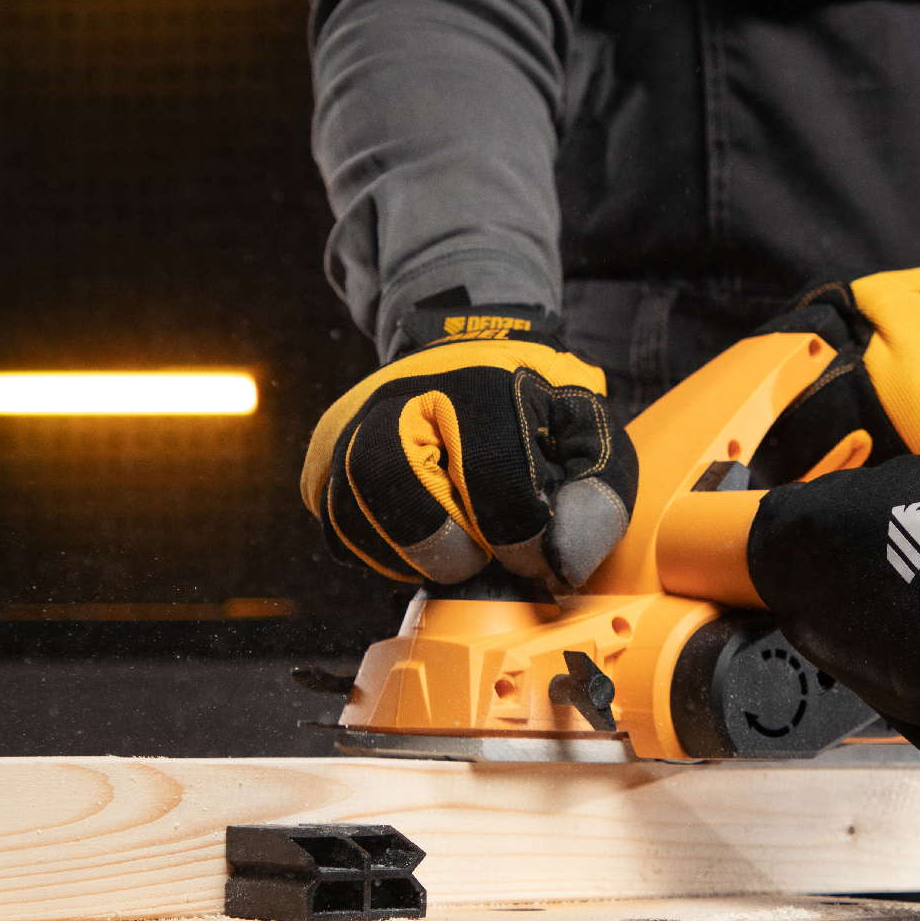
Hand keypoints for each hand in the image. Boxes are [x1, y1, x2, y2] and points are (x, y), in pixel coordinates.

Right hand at [302, 305, 637, 587]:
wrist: (469, 356)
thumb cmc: (533, 403)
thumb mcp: (588, 429)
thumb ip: (598, 490)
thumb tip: (563, 563)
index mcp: (477, 385)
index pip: (493, 483)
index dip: (523, 543)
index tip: (541, 557)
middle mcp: (396, 398)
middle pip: (393, 489)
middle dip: (448, 548)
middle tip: (486, 556)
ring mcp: (347, 429)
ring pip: (352, 520)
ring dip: (413, 556)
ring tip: (459, 545)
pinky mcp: (321, 465)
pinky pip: (339, 533)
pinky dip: (385, 554)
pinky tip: (427, 537)